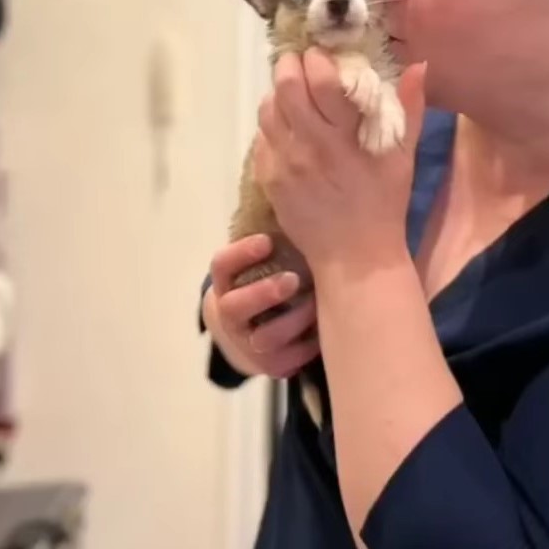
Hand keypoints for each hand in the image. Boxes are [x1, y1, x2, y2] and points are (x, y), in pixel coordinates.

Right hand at [204, 234, 318, 378]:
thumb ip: (277, 230)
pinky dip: (308, 346)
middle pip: (235, 307)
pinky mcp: (271, 367)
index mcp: (225, 283)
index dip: (241, 254)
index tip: (268, 241)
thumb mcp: (263, 256)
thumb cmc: (266, 277)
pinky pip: (288, 361)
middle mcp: (230, 315)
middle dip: (264, 293)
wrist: (249, 332)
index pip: (222, 267)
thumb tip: (296, 180)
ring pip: (264, 339)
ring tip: (316, 305)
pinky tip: (326, 329)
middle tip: (293, 279)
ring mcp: (248, 345)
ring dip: (292, 322)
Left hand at [255, 49, 426, 277]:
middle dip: (291, 65)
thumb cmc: (384, 204)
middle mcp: (310, 146)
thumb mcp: (403, 156)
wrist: (354, 258)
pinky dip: (272, 125)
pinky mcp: (269, 179)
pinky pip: (260, 138)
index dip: (319, 59)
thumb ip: (410, 108)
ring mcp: (285, 163)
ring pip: (267, 109)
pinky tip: (288, 129)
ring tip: (294, 95)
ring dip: (278, 94)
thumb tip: (418, 65)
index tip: (325, 56)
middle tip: (302, 63)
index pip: (322, 80)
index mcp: (345, 137)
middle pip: (286, 87)